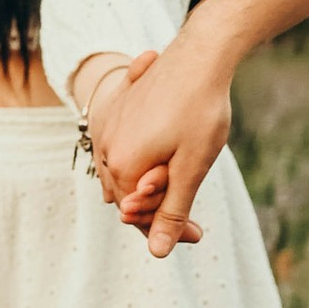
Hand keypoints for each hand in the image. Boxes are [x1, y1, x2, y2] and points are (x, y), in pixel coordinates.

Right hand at [96, 20, 237, 258]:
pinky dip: (142, 162)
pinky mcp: (117, 111)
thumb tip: (158, 252)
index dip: (166, 229)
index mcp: (124, 166)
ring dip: (150, 186)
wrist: (200, 55)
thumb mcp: (191, 168)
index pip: (137, 215)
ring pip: (125, 173)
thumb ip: (171, 210)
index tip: (198, 234)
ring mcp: (109, 127)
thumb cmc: (199, 112)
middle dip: (159, 210)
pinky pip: (123, 149)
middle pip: (129, 195)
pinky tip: (158, 164)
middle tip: (194, 224)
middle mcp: (108, 149)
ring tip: (177, 189)